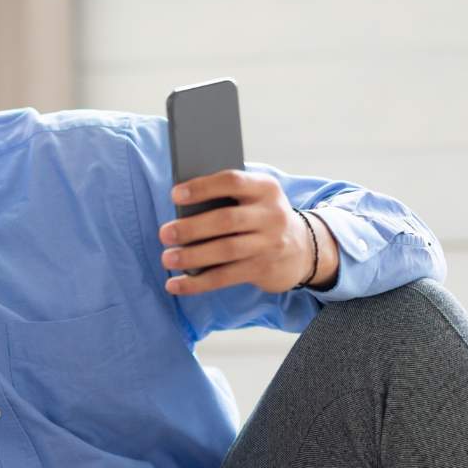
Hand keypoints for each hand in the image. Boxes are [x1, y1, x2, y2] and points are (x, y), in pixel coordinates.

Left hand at [158, 169, 335, 294]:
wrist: (303, 248)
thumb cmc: (260, 217)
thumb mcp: (254, 199)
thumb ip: (226, 199)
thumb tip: (181, 212)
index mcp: (265, 188)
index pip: (232, 181)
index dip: (202, 187)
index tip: (175, 194)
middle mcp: (271, 215)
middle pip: (226, 220)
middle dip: (192, 228)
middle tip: (165, 233)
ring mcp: (269, 244)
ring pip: (225, 251)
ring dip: (192, 256)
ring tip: (167, 259)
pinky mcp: (262, 269)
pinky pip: (224, 277)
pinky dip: (196, 283)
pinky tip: (175, 285)